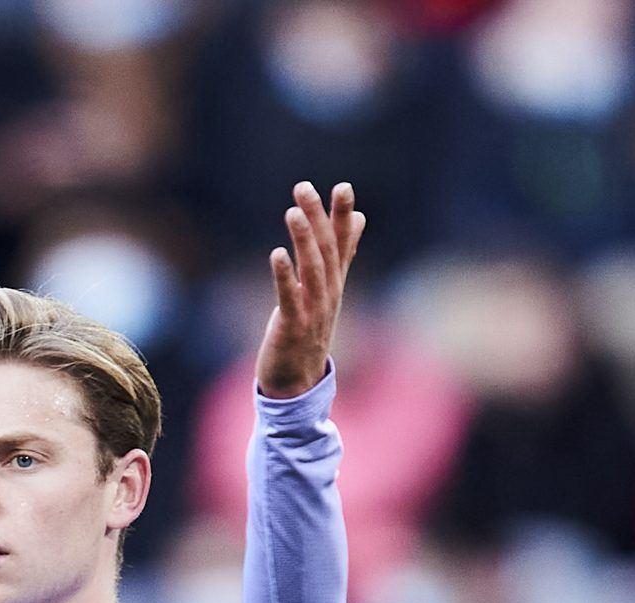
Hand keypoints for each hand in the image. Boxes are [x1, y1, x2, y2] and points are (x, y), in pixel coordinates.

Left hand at [255, 182, 364, 399]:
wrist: (297, 383)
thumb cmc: (308, 332)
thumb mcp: (327, 290)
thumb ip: (342, 254)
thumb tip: (358, 218)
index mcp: (335, 283)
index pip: (342, 243)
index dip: (342, 216)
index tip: (342, 187)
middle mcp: (329, 294)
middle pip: (326, 250)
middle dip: (318, 218)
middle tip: (304, 187)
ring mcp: (314, 311)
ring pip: (312, 270)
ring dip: (303, 240)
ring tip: (292, 212)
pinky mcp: (293, 328)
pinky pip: (291, 298)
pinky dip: (285, 276)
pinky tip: (277, 254)